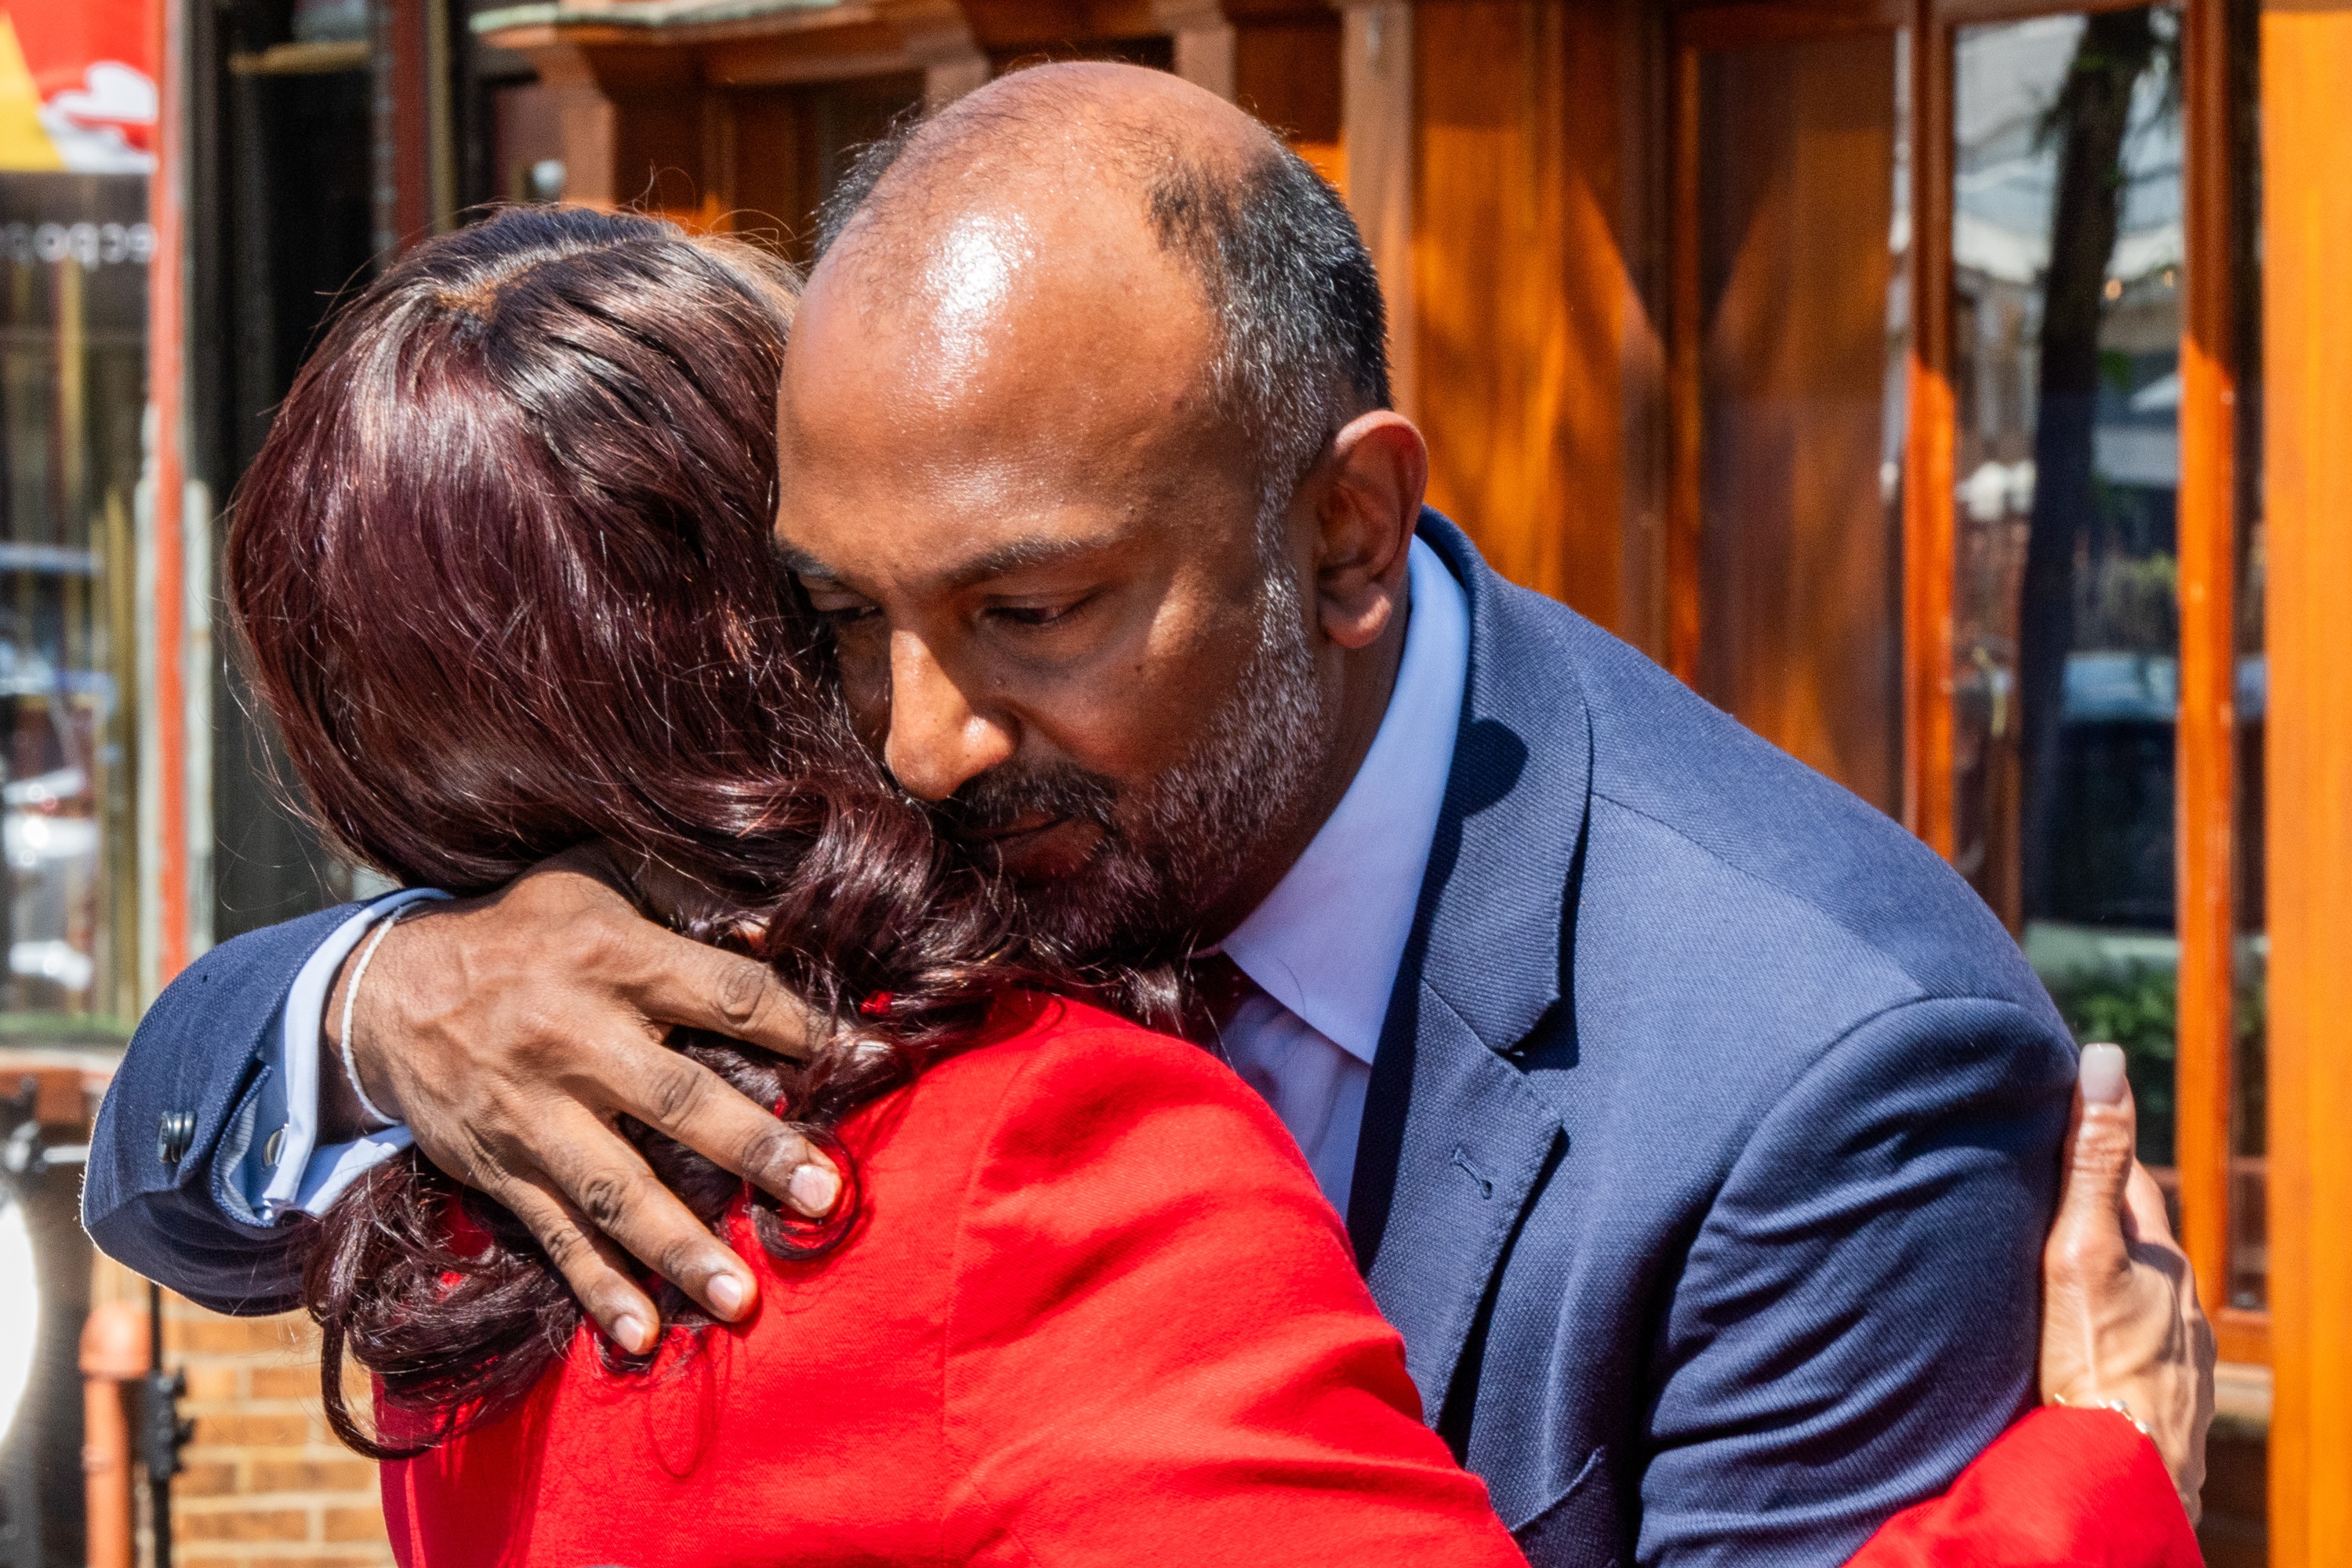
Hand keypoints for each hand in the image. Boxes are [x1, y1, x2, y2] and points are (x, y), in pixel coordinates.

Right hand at [323, 846, 841, 1353]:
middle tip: (824, 1194)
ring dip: (679, 1248)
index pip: (725, 993)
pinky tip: (642, 1336)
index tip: (866, 1060)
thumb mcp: (597, 875)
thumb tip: (774, 924)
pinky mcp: (501, 1169)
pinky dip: (597, 1290)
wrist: (386, 993)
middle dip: (755, 1149)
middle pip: (678, 1099)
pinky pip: (555, 1236)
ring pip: (615, 1189)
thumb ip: (686, 893)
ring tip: (742, 1299)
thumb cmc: (524, 930)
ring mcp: (533, 1113)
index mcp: (612, 957)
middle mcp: (573, 1038)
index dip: (798, 1026)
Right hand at [2039, 1042, 2215, 1521]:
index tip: (2059, 1114)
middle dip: (2097, 1218)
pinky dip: (2112, 1334)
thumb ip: (2090, 1163)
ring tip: (2055, 1276)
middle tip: (2042, 1195)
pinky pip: (2137, 1349)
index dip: (2095, 1147)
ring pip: (2140, 1299)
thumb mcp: (2080, 1250)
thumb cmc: (2094, 1364)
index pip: (2128, 1181)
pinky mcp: (2167, 1402)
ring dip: (2106, 1282)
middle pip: (2136, 1243)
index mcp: (2160, 1260)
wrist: (2123, 1480)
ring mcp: (2181, 1356)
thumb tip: (2108, 1058)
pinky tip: (2084, 1348)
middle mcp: (2181, 1303)